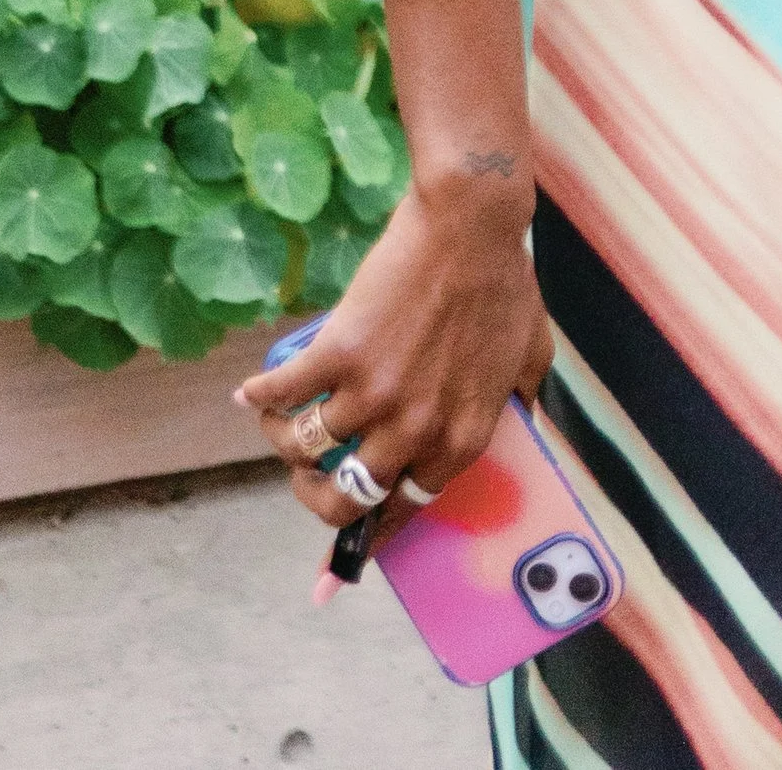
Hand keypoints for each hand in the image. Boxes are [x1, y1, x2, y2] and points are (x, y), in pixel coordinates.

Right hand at [237, 172, 552, 557]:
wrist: (471, 223)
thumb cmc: (505, 282)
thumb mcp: (531, 358)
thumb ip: (523, 404)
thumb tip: (525, 428)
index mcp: (461, 441)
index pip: (405, 511)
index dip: (369, 536)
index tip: (339, 559)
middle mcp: (414, 431)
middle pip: (346, 498)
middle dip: (317, 499)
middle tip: (307, 476)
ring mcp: (373, 394)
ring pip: (306, 450)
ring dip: (284, 444)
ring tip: (280, 425)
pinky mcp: (339, 353)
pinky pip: (283, 395)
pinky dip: (260, 400)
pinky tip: (250, 395)